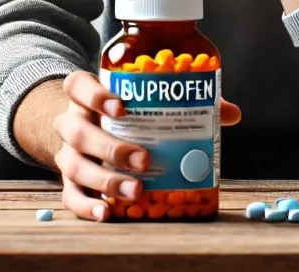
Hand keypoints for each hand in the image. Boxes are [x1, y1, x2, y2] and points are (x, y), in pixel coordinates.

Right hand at [54, 70, 241, 221]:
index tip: (122, 106)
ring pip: (74, 166)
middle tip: (144, 160)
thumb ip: (184, 104)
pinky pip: (70, 196)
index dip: (95, 95)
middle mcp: (72, 123)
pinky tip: (107, 212)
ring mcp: (67, 154)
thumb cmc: (124, 117)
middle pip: (78, 131)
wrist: (85, 133)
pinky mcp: (69, 183)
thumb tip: (231, 113)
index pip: (78, 86)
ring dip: (106, 179)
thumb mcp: (143, 103)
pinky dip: (87, 206)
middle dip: (111, 147)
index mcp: (87, 97)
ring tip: (136, 190)